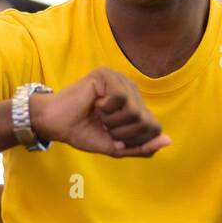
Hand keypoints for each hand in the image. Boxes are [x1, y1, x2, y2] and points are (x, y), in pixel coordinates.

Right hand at [30, 67, 170, 156]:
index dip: (135, 140)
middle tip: (103, 125)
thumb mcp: (116, 146)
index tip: (113, 135)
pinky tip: (94, 103)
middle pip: (146, 121)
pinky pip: (120, 99)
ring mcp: (119, 80)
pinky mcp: (106, 75)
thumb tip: (167, 140)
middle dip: (123, 132)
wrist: (54, 124)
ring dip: (113, 121)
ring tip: (98, 114)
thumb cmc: (82, 132)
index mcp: (135, 104)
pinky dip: (106, 109)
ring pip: (135, 111)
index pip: (154, 127)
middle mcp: (130, 89)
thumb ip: (141, 147)